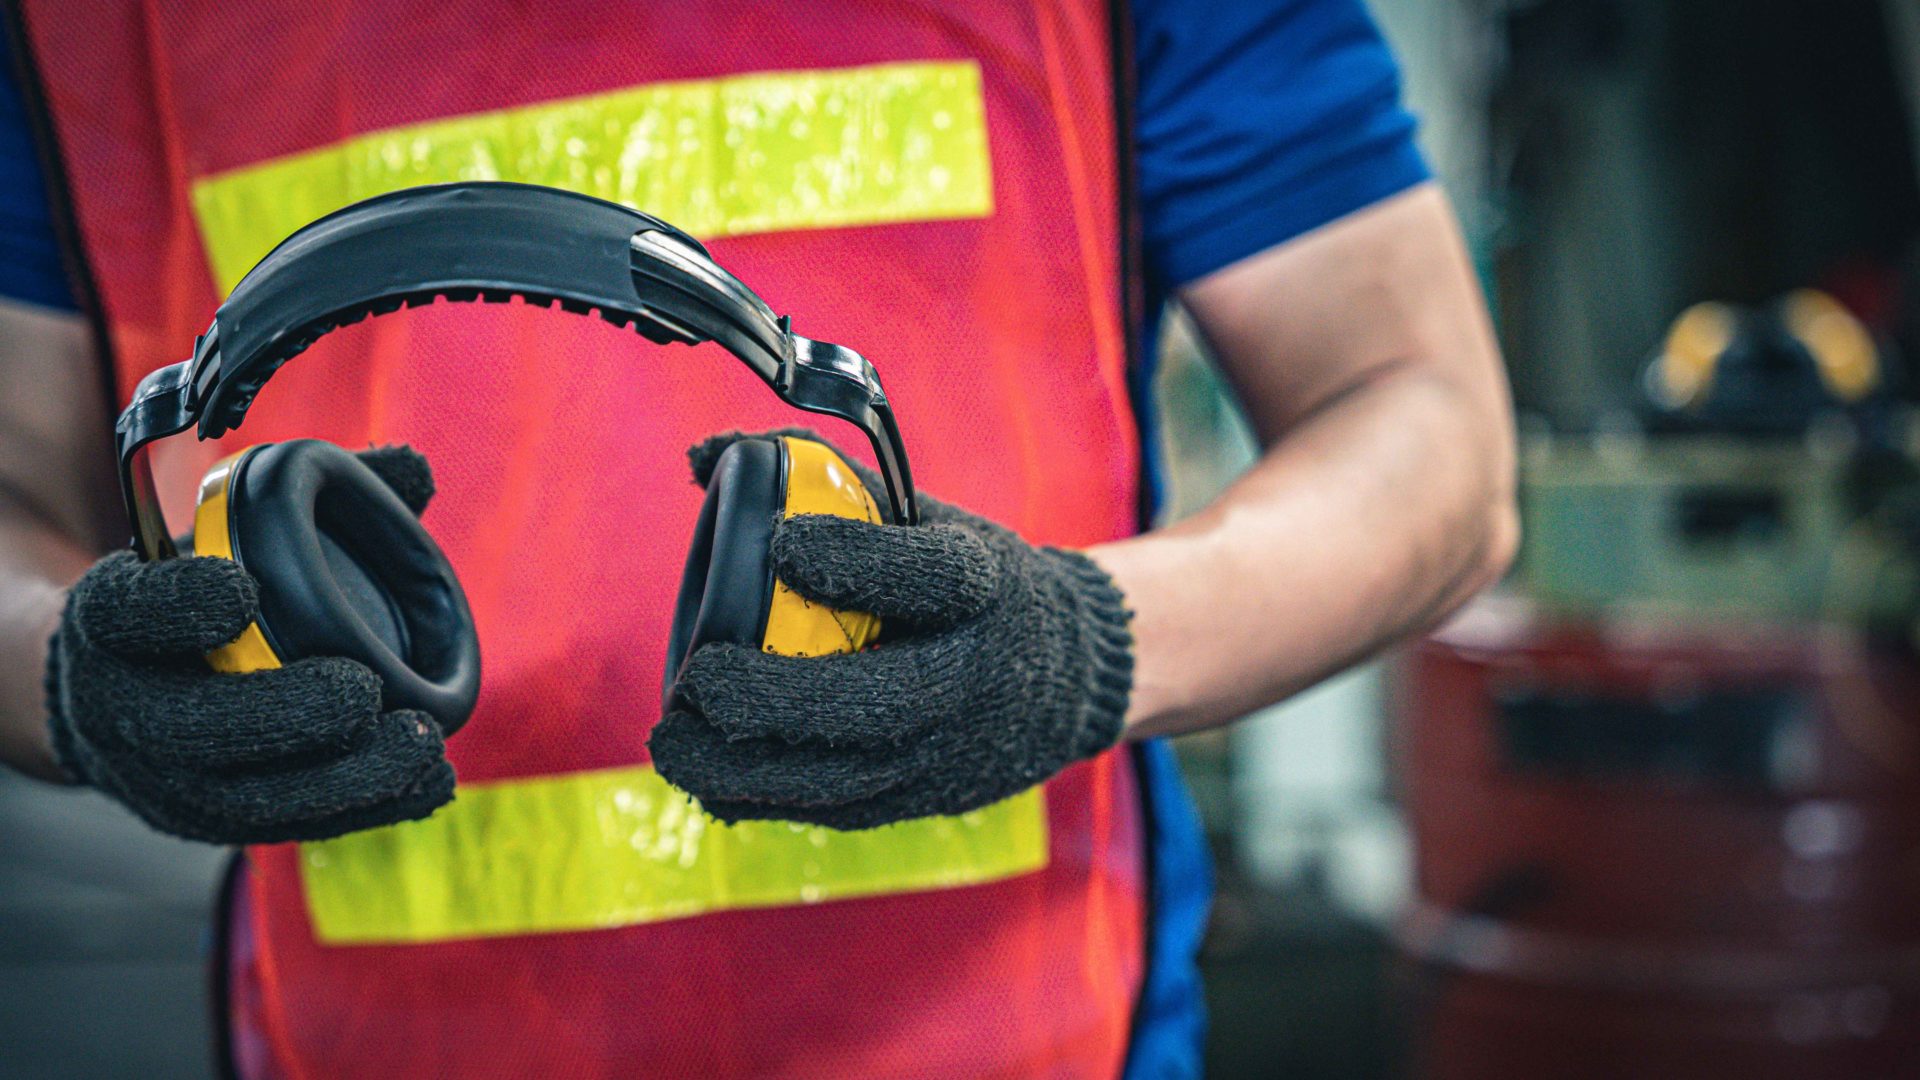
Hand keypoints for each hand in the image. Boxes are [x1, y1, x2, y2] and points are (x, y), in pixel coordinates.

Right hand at [44, 446, 454, 843]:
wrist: (119, 687)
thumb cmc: (191, 595)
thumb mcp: (215, 540)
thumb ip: (308, 495)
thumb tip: (413, 465)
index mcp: (109, 620)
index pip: (126, 612)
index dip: (176, 604)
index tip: (240, 589)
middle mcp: (120, 707)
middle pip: (186, 726)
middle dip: (278, 712)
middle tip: (359, 691)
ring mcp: (160, 777)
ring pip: (239, 796)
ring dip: (336, 778)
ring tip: (418, 745)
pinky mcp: (209, 820)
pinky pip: (284, 827)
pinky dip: (362, 808)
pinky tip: (429, 783)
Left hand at [651, 431, 1134, 829]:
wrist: (1068, 674)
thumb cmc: (970, 584)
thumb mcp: (928, 519)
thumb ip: (823, 483)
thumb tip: (704, 457)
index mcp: (980, 585)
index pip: (928, 576)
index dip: (856, 559)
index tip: (780, 541)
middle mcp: (970, 671)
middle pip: (875, 699)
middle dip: (774, 696)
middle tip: (696, 679)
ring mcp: (948, 746)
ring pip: (846, 774)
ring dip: (745, 766)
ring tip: (672, 744)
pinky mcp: (924, 797)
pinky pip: (838, 809)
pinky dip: (766, 799)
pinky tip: (707, 780)